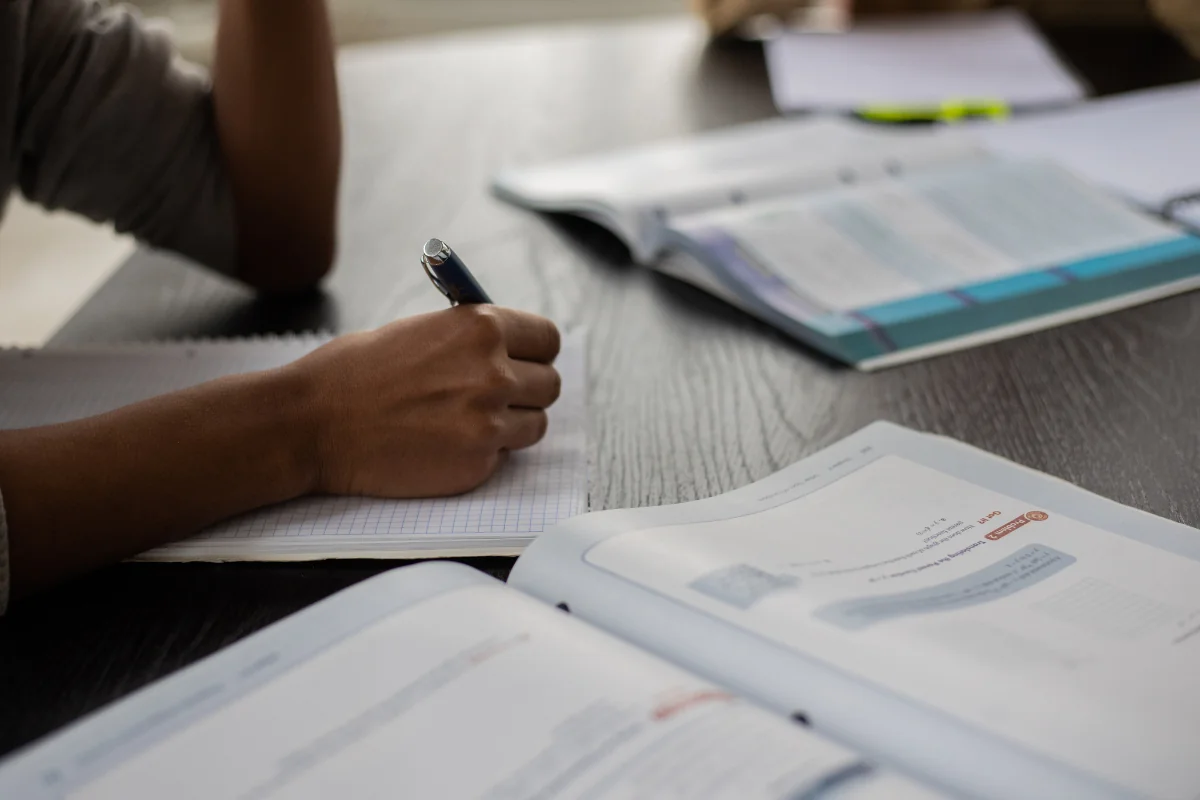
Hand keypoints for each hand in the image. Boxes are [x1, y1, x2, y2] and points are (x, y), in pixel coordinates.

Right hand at [290, 305, 561, 496]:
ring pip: (536, 425)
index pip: (548, 339)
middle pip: (550, 384)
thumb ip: (470, 339)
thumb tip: (508, 348)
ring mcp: (488, 423)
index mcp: (481, 328)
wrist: (313, 423)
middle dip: (528, 390)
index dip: (536, 351)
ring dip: (511, 425)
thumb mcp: (420, 331)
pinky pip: (504, 457)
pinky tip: (443, 444)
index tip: (527, 360)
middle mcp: (494, 373)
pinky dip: (483, 453)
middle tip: (496, 397)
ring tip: (466, 422)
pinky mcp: (477, 464)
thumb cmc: (355, 372)